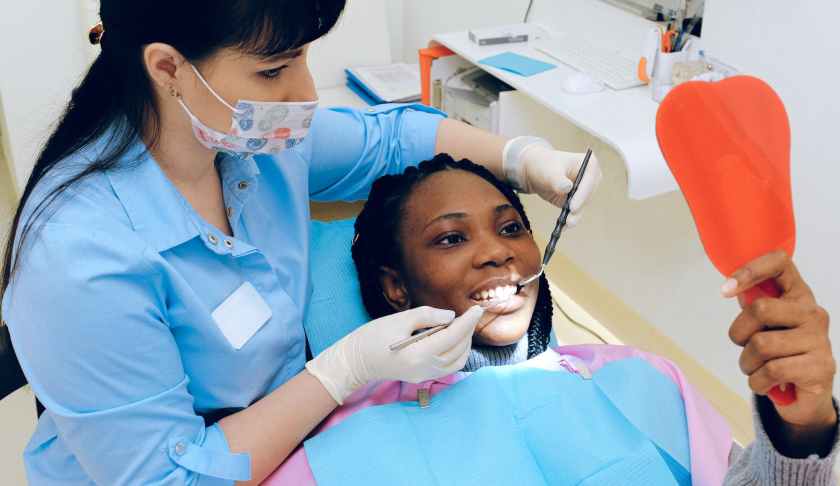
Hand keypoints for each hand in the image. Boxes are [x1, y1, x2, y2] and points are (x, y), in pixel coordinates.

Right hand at [306, 306, 483, 403]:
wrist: (356, 361)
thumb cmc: (373, 337)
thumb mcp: (399, 319)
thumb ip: (427, 316)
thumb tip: (451, 316)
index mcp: (419, 354)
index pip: (453, 336)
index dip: (468, 321)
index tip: (478, 309)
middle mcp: (425, 368)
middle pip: (459, 349)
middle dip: (468, 330)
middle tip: (468, 314)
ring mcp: (424, 376)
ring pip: (458, 361)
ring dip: (464, 343)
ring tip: (461, 326)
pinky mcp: (422, 377)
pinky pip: (449, 367)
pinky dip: (457, 353)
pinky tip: (453, 340)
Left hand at [503, 137, 601, 225]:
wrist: (535, 171)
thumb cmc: (544, 165)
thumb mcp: (549, 171)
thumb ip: (558, 180)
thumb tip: (566, 188)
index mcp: (589, 164)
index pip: (589, 181)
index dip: (582, 195)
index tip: (572, 206)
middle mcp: (591, 178)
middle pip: (588, 196)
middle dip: (578, 208)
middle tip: (569, 219)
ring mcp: (585, 191)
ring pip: (582, 206)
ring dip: (574, 216)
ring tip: (566, 224)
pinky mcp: (577, 201)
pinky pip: (575, 212)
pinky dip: (569, 219)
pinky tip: (562, 226)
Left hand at [724, 251, 836, 454]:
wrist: (806, 397)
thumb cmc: (779, 356)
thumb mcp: (765, 326)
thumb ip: (753, 306)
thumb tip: (732, 288)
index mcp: (798, 296)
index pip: (779, 263)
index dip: (749, 270)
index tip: (725, 290)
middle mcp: (813, 313)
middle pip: (759, 309)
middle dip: (739, 334)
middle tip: (745, 348)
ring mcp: (819, 340)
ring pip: (761, 344)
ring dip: (747, 364)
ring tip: (758, 369)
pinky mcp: (820, 367)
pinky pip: (771, 370)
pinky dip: (757, 382)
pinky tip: (767, 383)